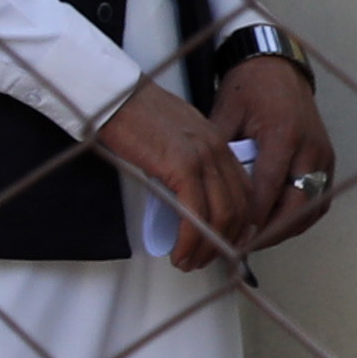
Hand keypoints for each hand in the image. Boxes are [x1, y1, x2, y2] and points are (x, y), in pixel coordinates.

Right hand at [93, 83, 263, 263]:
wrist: (114, 94)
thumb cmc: (133, 113)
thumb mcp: (172, 136)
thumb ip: (187, 160)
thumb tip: (184, 192)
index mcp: (217, 143)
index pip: (242, 192)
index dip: (237, 225)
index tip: (221, 245)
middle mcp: (217, 151)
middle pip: (237, 209)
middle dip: (224, 244)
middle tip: (203, 261)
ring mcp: (202, 158)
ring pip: (220, 217)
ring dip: (206, 248)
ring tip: (188, 263)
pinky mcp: (181, 166)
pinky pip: (195, 214)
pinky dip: (190, 241)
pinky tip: (179, 253)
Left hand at [218, 56, 341, 248]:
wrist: (277, 68)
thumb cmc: (248, 89)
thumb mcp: (223, 116)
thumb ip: (216, 154)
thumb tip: (198, 191)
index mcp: (283, 136)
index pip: (267, 190)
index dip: (250, 219)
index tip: (231, 239)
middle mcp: (310, 149)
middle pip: (296, 206)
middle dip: (269, 232)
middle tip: (242, 247)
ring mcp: (323, 156)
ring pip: (311, 208)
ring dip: (285, 228)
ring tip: (255, 241)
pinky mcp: (327, 160)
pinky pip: (318, 198)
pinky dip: (298, 216)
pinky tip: (274, 225)